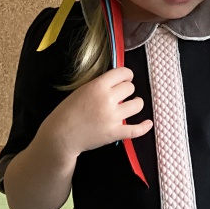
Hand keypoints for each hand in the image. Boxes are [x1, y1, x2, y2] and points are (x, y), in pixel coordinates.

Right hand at [38, 67, 152, 160]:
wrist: (61, 135)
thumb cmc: (68, 111)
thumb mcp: (82, 89)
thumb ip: (100, 84)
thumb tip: (118, 80)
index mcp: (98, 86)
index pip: (123, 73)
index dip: (127, 75)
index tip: (126, 78)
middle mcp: (108, 99)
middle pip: (130, 88)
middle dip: (127, 90)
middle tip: (121, 95)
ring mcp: (113, 117)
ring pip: (137, 105)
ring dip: (135, 104)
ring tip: (130, 106)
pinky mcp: (114, 133)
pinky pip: (135, 130)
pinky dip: (144, 127)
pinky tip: (148, 123)